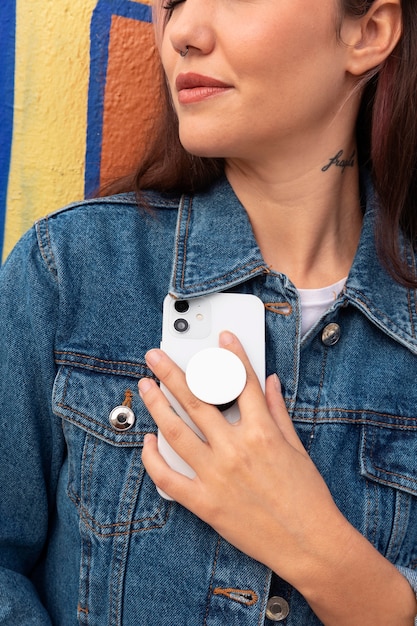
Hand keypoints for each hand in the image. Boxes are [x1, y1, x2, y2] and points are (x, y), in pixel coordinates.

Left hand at [139, 331, 348, 588]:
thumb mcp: (296, 448)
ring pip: (176, 432)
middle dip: (172, 373)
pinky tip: (147, 441)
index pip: (242, 382)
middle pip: (197, 400)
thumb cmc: (308, 497)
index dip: (232, 355)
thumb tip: (270, 382)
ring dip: (156, 405)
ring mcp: (217, 476)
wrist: (310, 544)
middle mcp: (236, 449)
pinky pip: (168, 478)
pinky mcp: (205, 503)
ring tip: (145, 386)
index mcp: (262, 433)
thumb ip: (278, 412)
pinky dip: (153, 459)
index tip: (221, 337)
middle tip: (155, 356)